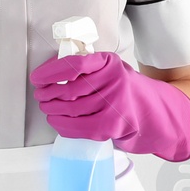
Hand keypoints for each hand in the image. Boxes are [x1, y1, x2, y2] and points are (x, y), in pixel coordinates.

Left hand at [30, 51, 189, 162]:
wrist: (153, 111)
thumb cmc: (122, 88)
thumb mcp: (109, 68)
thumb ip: (86, 67)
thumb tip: (49, 72)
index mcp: (109, 63)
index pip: (74, 64)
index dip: (50, 72)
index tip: (36, 78)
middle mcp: (114, 82)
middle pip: (68, 90)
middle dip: (47, 94)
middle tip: (40, 95)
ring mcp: (115, 105)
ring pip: (71, 110)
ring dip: (51, 110)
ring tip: (46, 107)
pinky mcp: (113, 126)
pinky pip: (78, 127)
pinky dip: (61, 125)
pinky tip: (56, 121)